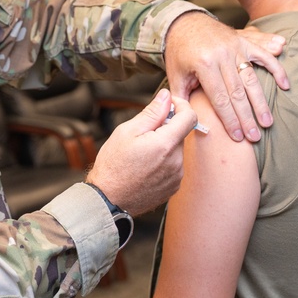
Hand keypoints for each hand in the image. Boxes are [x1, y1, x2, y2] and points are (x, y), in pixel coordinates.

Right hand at [86, 89, 195, 215]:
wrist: (108, 200)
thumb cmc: (113, 166)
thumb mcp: (127, 131)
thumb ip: (152, 113)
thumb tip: (166, 97)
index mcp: (166, 144)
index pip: (189, 116)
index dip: (181, 105)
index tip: (169, 105)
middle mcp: (176, 162)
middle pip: (181, 133)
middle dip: (167, 128)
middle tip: (144, 133)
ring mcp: (177, 176)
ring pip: (177, 150)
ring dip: (165, 145)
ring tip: (142, 154)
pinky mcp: (174, 187)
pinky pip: (174, 166)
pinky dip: (164, 161)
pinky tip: (146, 166)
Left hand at [164, 12, 287, 142]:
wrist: (185, 22)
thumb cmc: (180, 53)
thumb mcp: (175, 76)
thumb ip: (181, 100)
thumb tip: (186, 122)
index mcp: (203, 64)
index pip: (219, 98)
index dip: (229, 119)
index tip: (237, 137)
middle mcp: (221, 55)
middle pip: (237, 93)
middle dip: (246, 117)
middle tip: (254, 137)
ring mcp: (235, 47)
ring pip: (252, 79)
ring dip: (261, 102)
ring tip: (267, 122)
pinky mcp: (244, 42)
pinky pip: (264, 56)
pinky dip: (276, 70)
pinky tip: (285, 86)